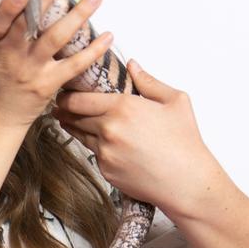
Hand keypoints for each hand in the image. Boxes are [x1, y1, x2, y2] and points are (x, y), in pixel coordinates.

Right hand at [0, 0, 113, 130]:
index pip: (0, 21)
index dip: (11, 6)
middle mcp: (12, 55)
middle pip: (31, 22)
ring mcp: (31, 70)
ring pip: (56, 38)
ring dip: (78, 15)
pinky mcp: (48, 85)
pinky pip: (74, 65)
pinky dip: (93, 50)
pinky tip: (108, 36)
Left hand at [52, 60, 221, 216]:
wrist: (186, 182)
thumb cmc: (184, 142)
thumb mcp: (174, 101)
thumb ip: (148, 81)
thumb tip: (132, 65)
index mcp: (123, 107)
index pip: (78, 99)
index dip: (67, 95)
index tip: (65, 93)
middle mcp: (109, 129)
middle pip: (72, 116)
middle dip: (65, 110)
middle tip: (62, 105)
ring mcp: (105, 152)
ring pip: (79, 135)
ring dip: (74, 126)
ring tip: (69, 120)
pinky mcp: (105, 170)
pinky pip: (93, 153)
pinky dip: (94, 146)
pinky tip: (101, 142)